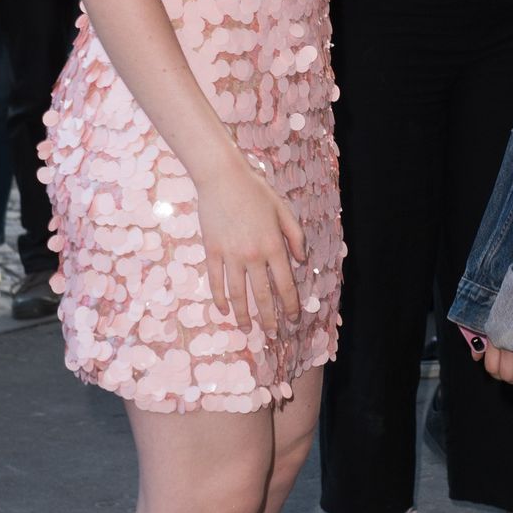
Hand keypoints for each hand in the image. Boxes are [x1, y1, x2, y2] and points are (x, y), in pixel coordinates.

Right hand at [196, 150, 305, 335]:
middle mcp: (253, 255)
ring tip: (248, 328)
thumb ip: (294, 235)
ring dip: (244, 315)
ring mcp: (231, 255)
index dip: (291, 305)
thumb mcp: (283, 210)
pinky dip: (219, 298)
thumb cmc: (255, 191)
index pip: (285, 284)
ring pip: (238, 294)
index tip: (294, 318)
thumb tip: (301, 260)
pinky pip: (216, 281)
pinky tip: (223, 310)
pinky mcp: (212, 251)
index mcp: (273, 245)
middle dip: (270, 318)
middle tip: (273, 334)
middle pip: (263, 295)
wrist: (222, 178)